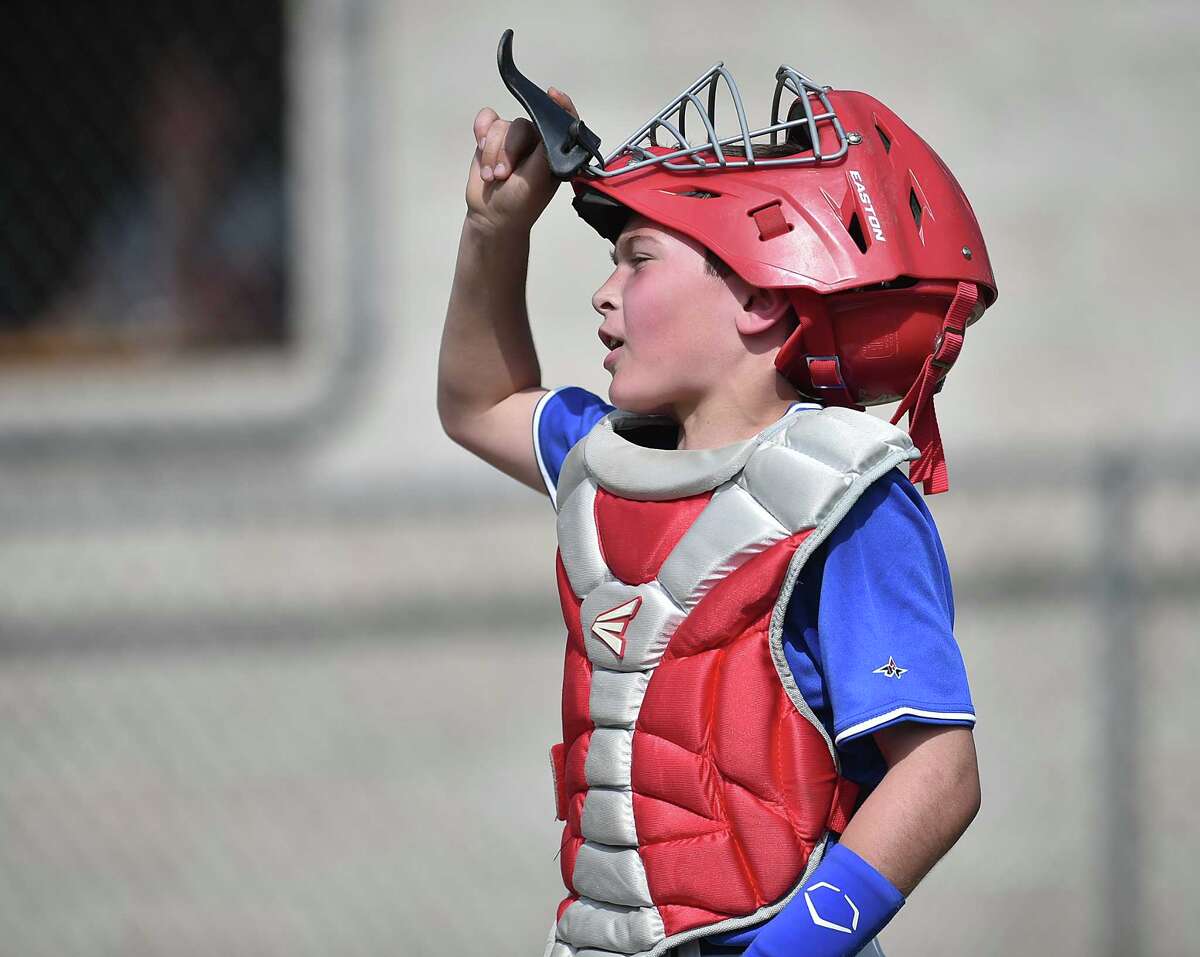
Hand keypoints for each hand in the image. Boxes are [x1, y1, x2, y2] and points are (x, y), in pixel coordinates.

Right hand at [465, 87, 579, 235]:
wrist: (491, 216)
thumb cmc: (519, 205)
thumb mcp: (537, 181)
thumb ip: (544, 152)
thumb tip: (550, 125)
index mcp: (553, 152)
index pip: (562, 121)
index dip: (560, 105)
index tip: (553, 95)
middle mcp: (535, 142)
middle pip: (521, 124)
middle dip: (508, 150)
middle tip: (503, 175)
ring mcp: (512, 139)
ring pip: (500, 126)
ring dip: (491, 153)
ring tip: (492, 176)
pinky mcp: (491, 138)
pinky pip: (486, 119)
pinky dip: (480, 131)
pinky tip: (479, 146)